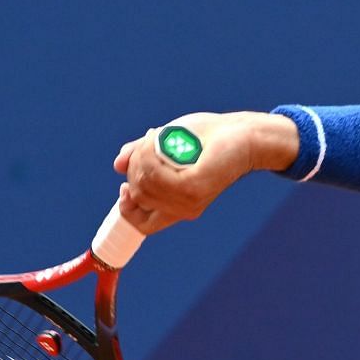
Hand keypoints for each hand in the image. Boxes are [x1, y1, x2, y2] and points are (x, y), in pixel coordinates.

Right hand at [111, 111, 275, 234]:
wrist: (242, 134)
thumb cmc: (206, 140)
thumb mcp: (166, 146)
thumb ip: (141, 156)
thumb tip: (118, 165)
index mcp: (176, 207)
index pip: (139, 225)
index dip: (125, 206)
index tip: (126, 183)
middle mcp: (182, 209)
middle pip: (136, 197)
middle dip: (133, 168)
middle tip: (148, 143)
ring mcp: (188, 201)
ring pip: (142, 184)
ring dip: (141, 156)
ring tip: (157, 136)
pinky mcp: (194, 188)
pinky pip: (154, 175)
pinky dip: (150, 154)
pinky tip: (161, 139)